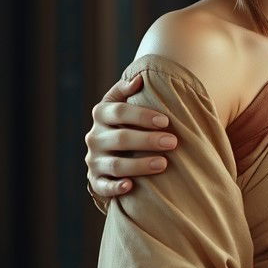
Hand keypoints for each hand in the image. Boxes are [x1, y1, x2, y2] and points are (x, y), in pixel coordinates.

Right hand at [85, 75, 177, 199]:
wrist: (110, 151)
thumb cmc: (126, 122)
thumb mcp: (122, 103)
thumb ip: (127, 91)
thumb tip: (139, 79)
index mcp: (101, 114)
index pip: (119, 111)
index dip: (142, 116)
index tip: (166, 121)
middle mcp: (94, 137)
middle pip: (120, 138)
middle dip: (148, 140)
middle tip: (172, 142)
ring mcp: (94, 160)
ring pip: (115, 165)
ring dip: (139, 165)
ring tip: (163, 164)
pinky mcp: (96, 180)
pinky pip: (103, 186)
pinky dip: (115, 187)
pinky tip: (131, 186)